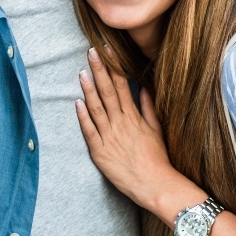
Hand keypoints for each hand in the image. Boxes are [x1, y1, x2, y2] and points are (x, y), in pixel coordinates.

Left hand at [75, 47, 175, 206]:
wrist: (155, 184)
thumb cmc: (157, 158)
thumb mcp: (156, 129)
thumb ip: (149, 107)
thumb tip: (145, 88)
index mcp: (134, 116)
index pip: (123, 85)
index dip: (114, 66)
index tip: (107, 51)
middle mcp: (121, 123)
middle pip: (108, 91)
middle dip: (99, 70)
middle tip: (91, 51)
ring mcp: (109, 137)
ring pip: (97, 108)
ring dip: (89, 89)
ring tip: (82, 72)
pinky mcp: (100, 152)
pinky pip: (89, 131)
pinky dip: (83, 117)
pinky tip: (77, 103)